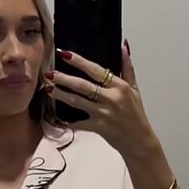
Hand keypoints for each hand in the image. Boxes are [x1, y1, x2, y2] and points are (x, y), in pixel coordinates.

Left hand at [45, 42, 155, 158]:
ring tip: (48, 89)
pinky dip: (69, 122)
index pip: (96, 70)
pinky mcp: (99, 127)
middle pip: (83, 85)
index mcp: (119, 87)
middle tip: (50, 73)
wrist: (139, 140)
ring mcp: (104, 113)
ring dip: (61, 95)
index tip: (64, 54)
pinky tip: (58, 118)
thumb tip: (124, 47)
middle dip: (64, 79)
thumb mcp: (134, 89)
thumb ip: (127, 67)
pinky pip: (80, 123)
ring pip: (78, 101)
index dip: (79, 62)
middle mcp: (111, 99)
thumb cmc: (136, 115)